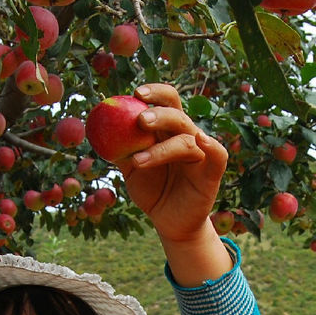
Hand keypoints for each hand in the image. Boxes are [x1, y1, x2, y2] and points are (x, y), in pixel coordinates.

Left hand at [114, 83, 227, 244]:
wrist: (169, 221)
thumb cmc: (151, 190)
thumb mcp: (130, 168)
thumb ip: (120, 148)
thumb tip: (97, 127)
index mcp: (168, 130)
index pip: (167, 101)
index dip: (155, 93)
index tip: (135, 93)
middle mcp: (187, 137)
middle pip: (178, 115)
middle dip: (160, 114)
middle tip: (140, 119)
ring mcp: (200, 155)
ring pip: (188, 139)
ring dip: (162, 148)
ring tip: (137, 161)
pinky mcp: (211, 174)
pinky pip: (218, 155)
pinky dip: (212, 145)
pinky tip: (202, 140)